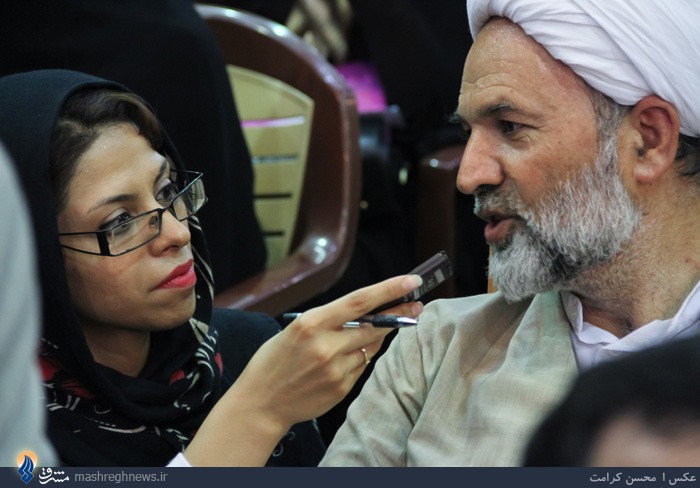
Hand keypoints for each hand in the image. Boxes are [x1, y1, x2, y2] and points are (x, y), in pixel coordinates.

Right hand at [185, 274, 421, 465]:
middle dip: (399, 314)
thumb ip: (330, 321)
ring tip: (348, 343)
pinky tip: (339, 363)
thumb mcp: (295, 330)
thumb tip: (367, 313)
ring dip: (371, 340)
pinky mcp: (342, 389)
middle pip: (375, 325)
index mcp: (311, 324)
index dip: (389, 289)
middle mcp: (326, 346)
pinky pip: (361, 367)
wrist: (261, 403)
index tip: (411, 281)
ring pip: (370, 348)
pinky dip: (358, 360)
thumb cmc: (274, 361)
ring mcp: (336, 370)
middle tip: (416, 306)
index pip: (359, 301)